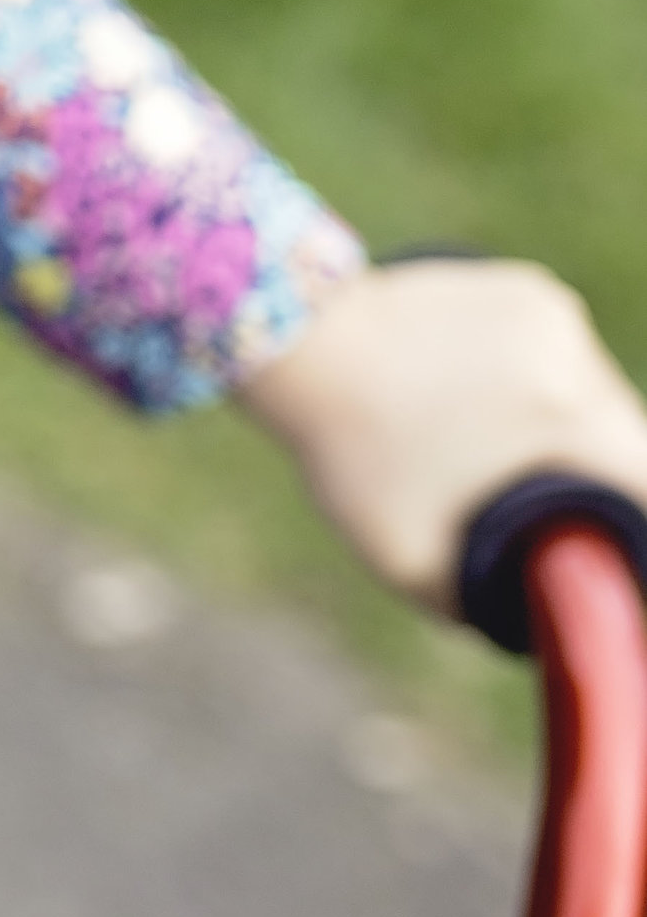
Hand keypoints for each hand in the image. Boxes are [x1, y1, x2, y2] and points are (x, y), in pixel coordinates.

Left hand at [237, 257, 646, 608]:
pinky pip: (564, 354)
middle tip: (564, 512)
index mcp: (566, 418)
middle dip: (611, 479)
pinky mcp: (529, 288)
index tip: (620, 551)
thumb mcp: (413, 560)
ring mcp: (553, 313)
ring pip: (599, 393)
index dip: (641, 523)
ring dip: (578, 428)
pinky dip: (545, 383)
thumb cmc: (353, 457)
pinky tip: (491, 400)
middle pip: (632, 435)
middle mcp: (574, 357)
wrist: (302, 345)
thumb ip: (483, 603)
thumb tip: (534, 628)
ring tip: (506, 452)